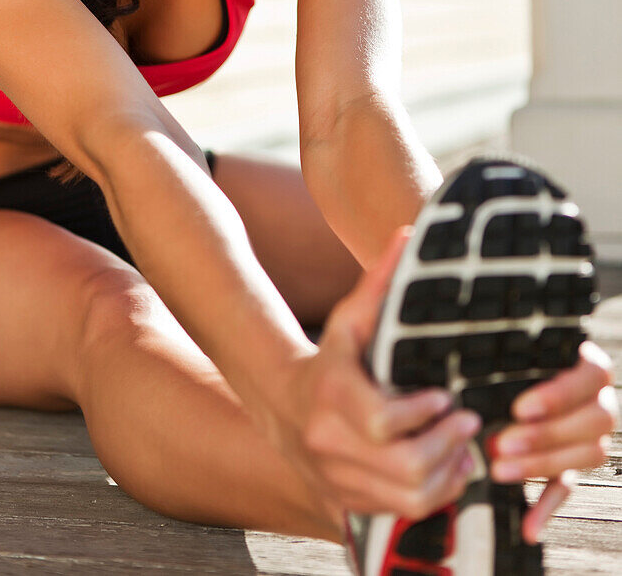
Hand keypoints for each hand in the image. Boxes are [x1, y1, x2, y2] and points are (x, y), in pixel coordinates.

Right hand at [273, 228, 481, 525]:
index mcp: (331, 397)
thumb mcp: (349, 319)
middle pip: (404, 468)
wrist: (282, 405)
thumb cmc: (329, 357)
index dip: (422, 417)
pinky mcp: (347, 503)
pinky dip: (434, 498)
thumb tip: (408, 236)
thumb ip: (378, 282)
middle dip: (447, 448)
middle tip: (468, 423)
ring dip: (447, 477)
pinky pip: (401, 514)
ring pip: (408, 499)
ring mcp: (337, 479)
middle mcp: (329, 444)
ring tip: (464, 449)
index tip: (445, 398)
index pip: (382, 423)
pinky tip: (447, 471)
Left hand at [490, 339, 618, 542]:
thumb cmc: (517, 357)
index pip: (594, 377)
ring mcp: (592, 437)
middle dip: (544, 437)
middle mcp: (601, 402)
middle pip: (592, 423)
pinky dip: (546, 508)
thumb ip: (518, 355)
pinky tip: (529, 527)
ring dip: (540, 466)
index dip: (558, 397)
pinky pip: (567, 487)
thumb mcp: (519, 350)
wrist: (522, 377)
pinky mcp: (575, 465)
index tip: (520, 408)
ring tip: (500, 468)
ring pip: (584, 455)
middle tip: (500, 442)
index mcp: (591, 367)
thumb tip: (484, 354)